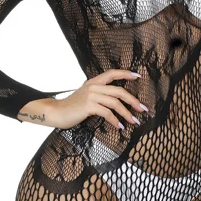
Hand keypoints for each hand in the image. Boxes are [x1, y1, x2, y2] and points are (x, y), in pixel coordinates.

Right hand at [36, 69, 150, 129]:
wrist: (57, 112)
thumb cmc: (72, 107)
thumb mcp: (86, 96)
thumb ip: (99, 95)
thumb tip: (116, 102)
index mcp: (94, 82)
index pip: (112, 73)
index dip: (125, 74)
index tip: (137, 76)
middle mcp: (94, 86)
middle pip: (119, 91)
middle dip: (133, 100)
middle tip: (143, 108)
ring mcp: (91, 96)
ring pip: (115, 103)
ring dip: (127, 113)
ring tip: (134, 121)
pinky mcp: (89, 106)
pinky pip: (107, 113)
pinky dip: (115, 121)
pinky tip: (120, 126)